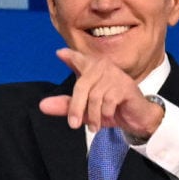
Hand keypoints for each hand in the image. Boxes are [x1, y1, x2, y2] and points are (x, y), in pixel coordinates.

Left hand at [38, 48, 164, 137]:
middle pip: (81, 86)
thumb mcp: (84, 109)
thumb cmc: (109, 109)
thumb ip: (65, 106)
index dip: (70, 57)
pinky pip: (108, 102)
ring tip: (94, 126)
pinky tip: (108, 118)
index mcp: (91, 68)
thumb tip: (42, 105)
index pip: (78, 59)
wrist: (136, 118)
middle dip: (76, 108)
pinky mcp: (125, 86)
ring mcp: (115, 75)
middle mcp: (102, 67)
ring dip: (93, 115)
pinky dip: (105, 114)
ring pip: (94, 97)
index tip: (60, 53)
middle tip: (73, 124)